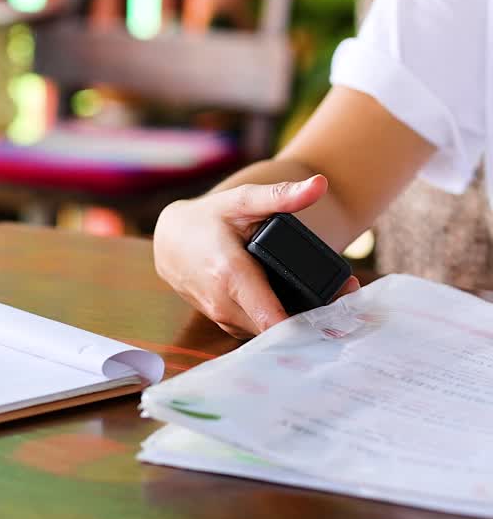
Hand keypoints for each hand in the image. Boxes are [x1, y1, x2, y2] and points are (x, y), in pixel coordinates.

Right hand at [153, 175, 359, 338]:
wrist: (171, 240)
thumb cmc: (208, 218)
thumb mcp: (242, 201)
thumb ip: (281, 196)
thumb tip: (319, 185)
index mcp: (231, 275)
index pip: (273, 319)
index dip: (311, 320)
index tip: (341, 309)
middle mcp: (223, 303)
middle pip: (279, 328)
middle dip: (314, 316)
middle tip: (347, 296)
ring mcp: (221, 317)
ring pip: (269, 333)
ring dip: (298, 322)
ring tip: (328, 300)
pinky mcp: (223, 322)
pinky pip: (258, 331)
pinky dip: (279, 322)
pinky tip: (299, 307)